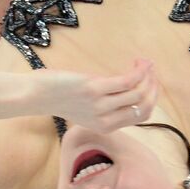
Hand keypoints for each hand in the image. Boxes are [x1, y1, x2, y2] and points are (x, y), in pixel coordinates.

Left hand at [34, 58, 157, 133]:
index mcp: (105, 126)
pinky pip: (127, 81)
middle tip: (152, 71)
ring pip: (138, 93)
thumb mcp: (84, 109)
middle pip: (143, 106)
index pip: (141, 117)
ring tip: (145, 62)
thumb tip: (127, 89)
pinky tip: (138, 62)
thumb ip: (104, 106)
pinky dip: (138, 70)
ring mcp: (101, 106)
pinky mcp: (95, 89)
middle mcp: (105, 120)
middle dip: (154, 88)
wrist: (36, 94)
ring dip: (147, 75)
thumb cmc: (58, 97)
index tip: (152, 84)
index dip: (152, 99)